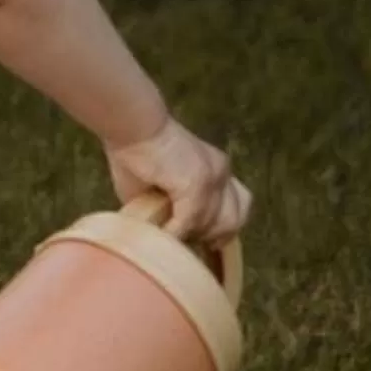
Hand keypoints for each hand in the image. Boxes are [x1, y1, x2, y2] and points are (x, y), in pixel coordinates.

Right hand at [106, 118, 251, 245]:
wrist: (131, 128)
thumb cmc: (135, 156)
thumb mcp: (159, 190)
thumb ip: (173, 211)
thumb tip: (171, 240)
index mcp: (217, 171)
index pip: (238, 207)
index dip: (222, 228)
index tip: (204, 242)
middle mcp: (222, 172)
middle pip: (235, 220)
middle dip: (211, 236)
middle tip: (184, 236)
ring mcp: (214, 177)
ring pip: (214, 226)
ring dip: (190, 236)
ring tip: (168, 232)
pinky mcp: (198, 183)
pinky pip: (191, 222)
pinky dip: (174, 233)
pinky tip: (160, 232)